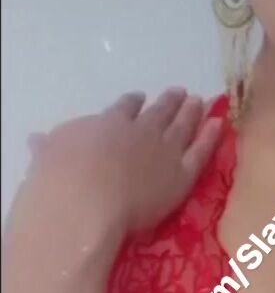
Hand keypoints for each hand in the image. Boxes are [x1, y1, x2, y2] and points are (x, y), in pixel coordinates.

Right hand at [25, 88, 223, 235]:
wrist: (88, 200)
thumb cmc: (62, 178)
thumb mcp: (49, 154)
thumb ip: (49, 146)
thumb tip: (37, 141)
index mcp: (109, 124)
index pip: (124, 109)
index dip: (133, 103)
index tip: (138, 98)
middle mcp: (141, 131)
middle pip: (159, 113)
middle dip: (169, 102)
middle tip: (180, 92)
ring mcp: (165, 151)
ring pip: (183, 126)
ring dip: (191, 113)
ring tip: (200, 101)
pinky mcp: (182, 175)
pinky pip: (201, 151)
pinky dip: (211, 136)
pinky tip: (219, 124)